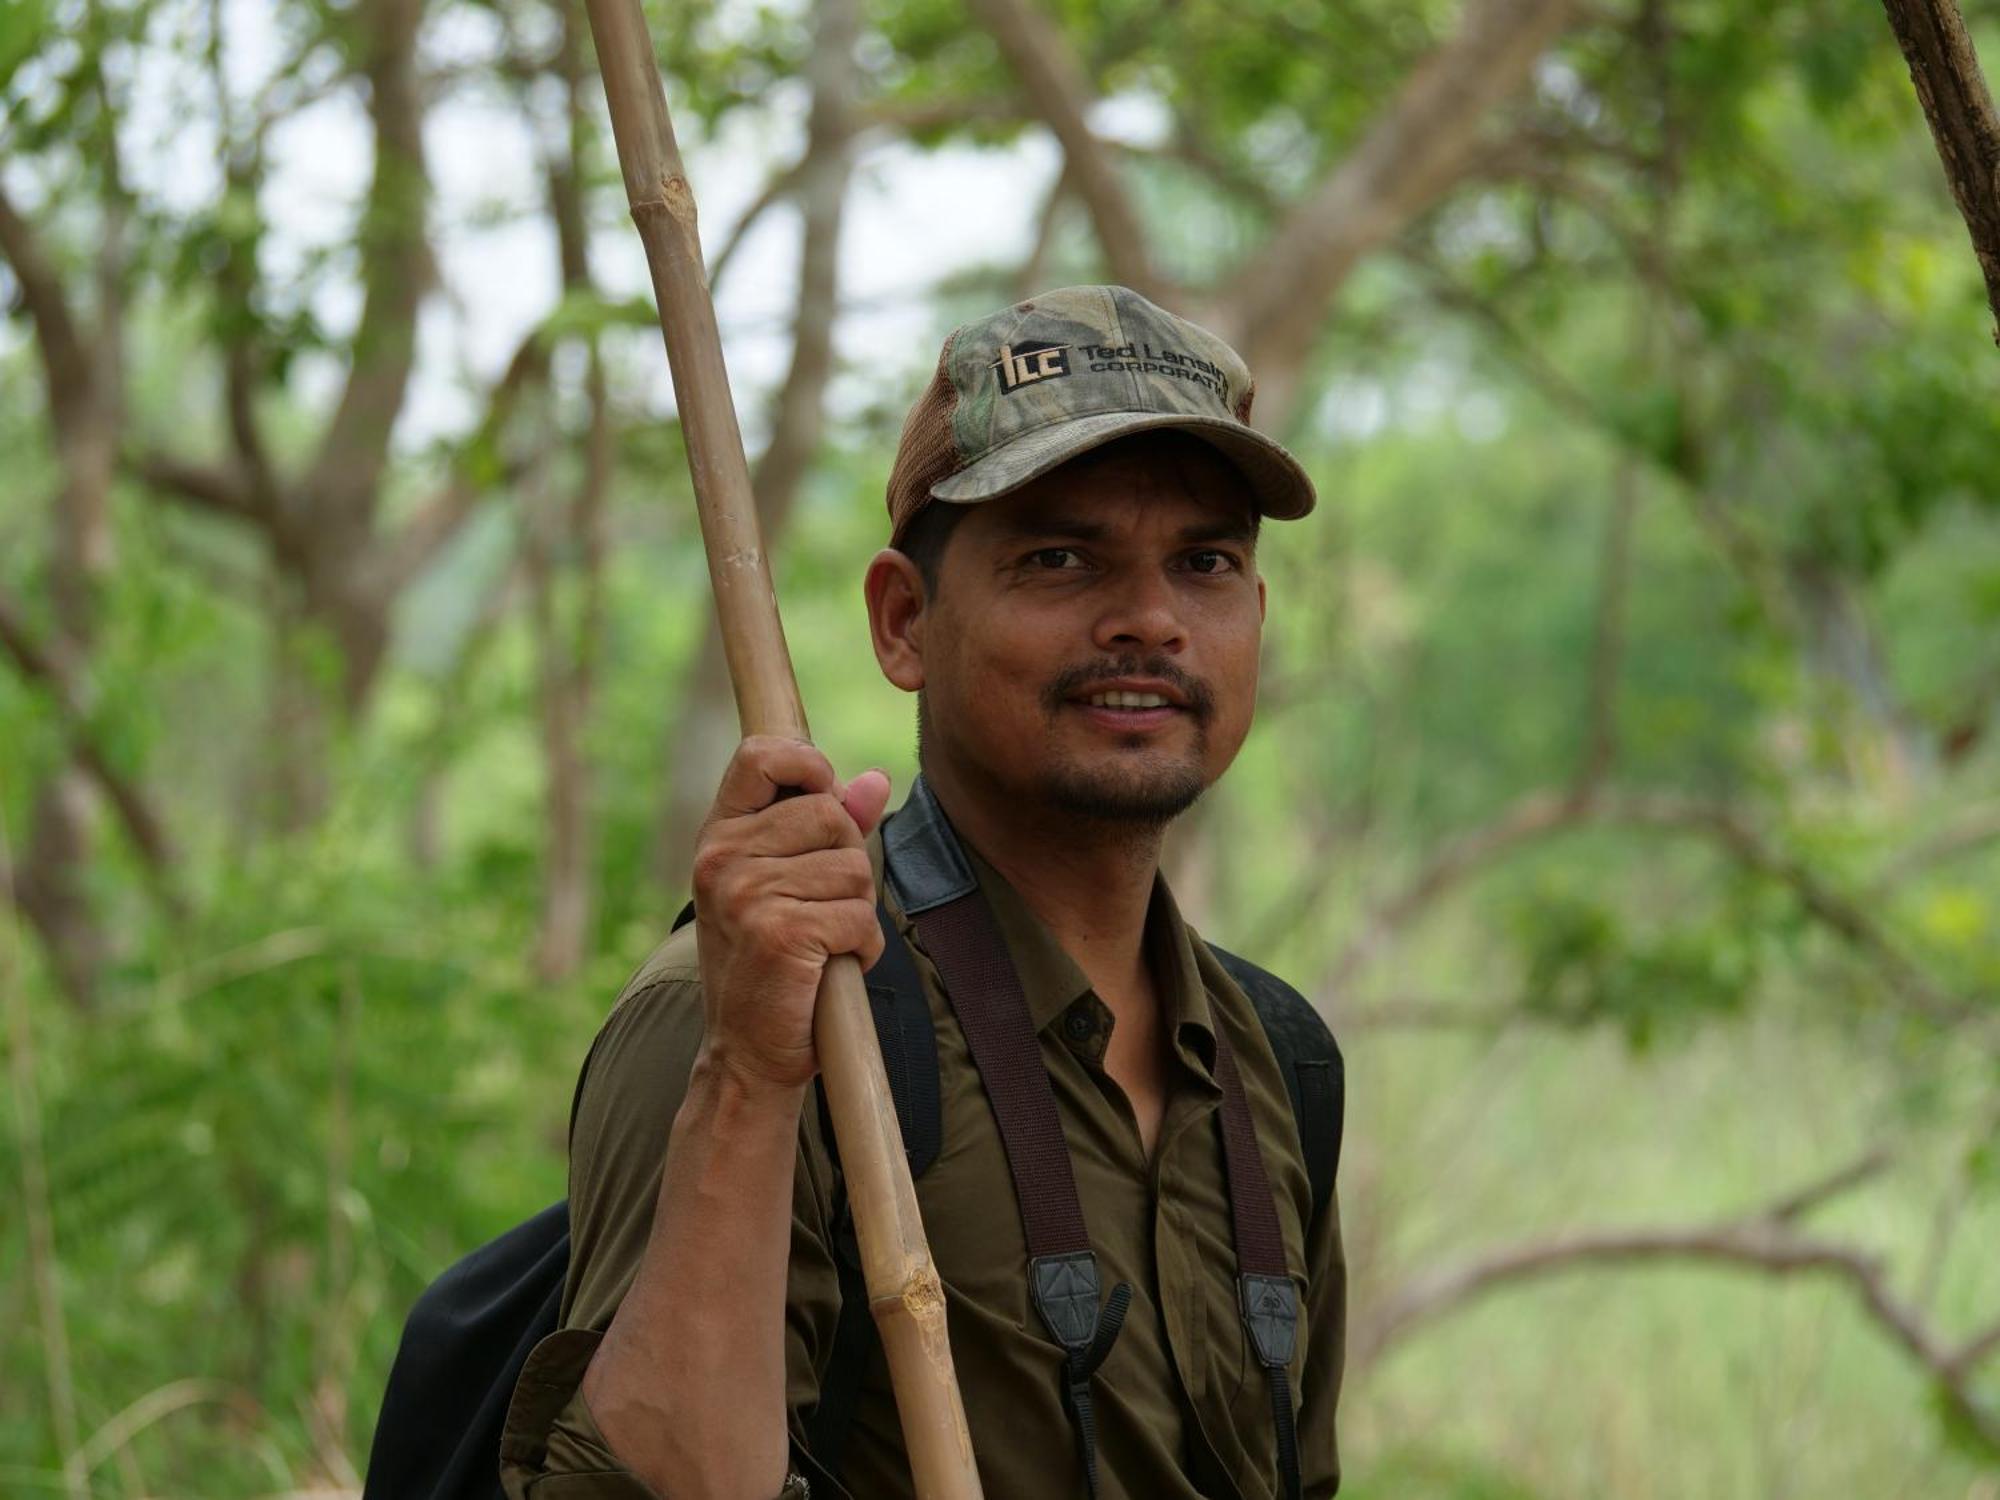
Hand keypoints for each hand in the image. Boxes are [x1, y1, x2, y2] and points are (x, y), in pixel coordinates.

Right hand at [688, 736, 892, 1093]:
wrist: (745, 1052)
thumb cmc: (769, 963)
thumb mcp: (784, 885)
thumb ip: (827, 828)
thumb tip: (874, 780)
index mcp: (720, 835)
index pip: (760, 755)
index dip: (806, 762)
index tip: (823, 791)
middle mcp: (723, 857)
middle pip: (831, 814)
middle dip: (849, 863)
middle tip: (823, 908)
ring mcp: (747, 894)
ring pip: (854, 868)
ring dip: (858, 911)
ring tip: (823, 943)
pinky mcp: (781, 933)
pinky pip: (860, 916)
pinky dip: (862, 948)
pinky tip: (831, 968)